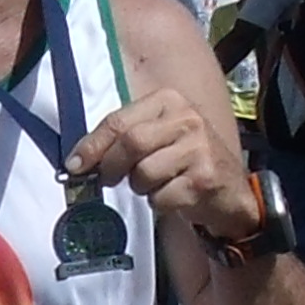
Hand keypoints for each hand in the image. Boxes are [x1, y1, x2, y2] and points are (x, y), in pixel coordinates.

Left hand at [68, 85, 260, 242]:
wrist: (231, 191)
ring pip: (143, 173)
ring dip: (140, 187)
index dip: (92, 145)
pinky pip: (161, 197)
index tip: (74, 165)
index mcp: (169, 101)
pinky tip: (175, 197)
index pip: (118, 121)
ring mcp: (199, 148)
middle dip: (112, 167)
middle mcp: (187, 119)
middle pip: (130, 143)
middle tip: (109, 180)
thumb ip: (122, 140)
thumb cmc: (186, 162)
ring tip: (156, 185)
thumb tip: (78, 161)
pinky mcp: (205, 178)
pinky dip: (159, 203)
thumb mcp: (157, 138)